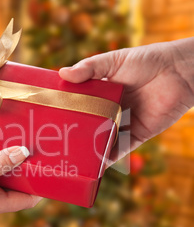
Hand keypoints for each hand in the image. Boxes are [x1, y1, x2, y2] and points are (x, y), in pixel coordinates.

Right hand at [59, 38, 193, 161]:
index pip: (78, 105)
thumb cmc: (147, 60)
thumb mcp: (113, 60)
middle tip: (52, 142)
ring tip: (68, 158)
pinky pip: (119, 150)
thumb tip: (61, 74)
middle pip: (87, 125)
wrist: (180, 72)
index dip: (64, 111)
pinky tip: (93, 166)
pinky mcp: (136, 135)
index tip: (46, 118)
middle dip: (73, 134)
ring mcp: (122, 124)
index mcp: (101, 93)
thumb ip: (88, 68)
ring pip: (100, 140)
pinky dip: (107, 159)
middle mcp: (109, 111)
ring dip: (87, 150)